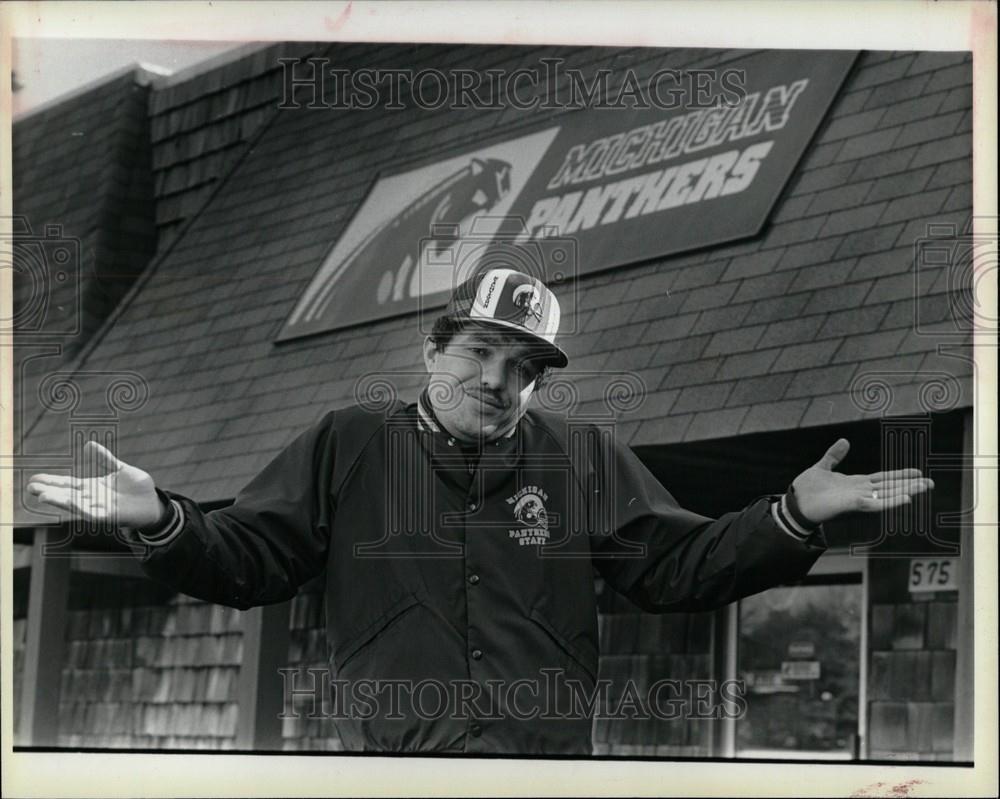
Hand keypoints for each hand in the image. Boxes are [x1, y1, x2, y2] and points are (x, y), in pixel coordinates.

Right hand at [27, 441, 164, 528]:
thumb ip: (105, 459)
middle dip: (49, 491)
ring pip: (76, 505)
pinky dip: (81, 508)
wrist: (153, 502)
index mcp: (93, 487)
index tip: (34, 478)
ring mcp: (100, 508)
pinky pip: (92, 513)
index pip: (68, 484)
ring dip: (59, 500)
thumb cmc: (136, 487)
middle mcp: (93, 498)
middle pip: (67, 494)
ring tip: (42, 496)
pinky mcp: (111, 517)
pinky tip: (70, 502)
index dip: (52, 481)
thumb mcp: (120, 469)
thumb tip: (88, 445)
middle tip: (30, 487)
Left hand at [792, 439, 933, 523]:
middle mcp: (859, 491)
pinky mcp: (850, 505)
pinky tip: (904, 499)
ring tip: (924, 488)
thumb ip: (834, 455)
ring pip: (886, 495)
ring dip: (905, 491)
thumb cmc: (806, 490)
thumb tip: (844, 441)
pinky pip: (873, 504)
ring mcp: (856, 498)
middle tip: (930, 483)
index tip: (917, 472)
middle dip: (909, 485)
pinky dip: (889, 502)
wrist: (793, 503)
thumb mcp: (822, 467)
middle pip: (889, 487)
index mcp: (854, 483)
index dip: (899, 475)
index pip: (882, 479)